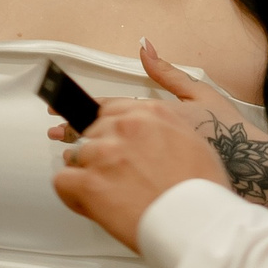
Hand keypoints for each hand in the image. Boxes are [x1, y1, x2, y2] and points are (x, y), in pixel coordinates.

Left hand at [51, 39, 230, 248]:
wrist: (204, 221)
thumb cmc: (206, 179)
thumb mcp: (201, 111)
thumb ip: (169, 78)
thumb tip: (145, 46)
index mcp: (149, 111)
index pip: (107, 107)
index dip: (84, 112)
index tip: (61, 112)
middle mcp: (125, 128)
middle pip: (91, 132)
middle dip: (92, 148)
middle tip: (101, 168)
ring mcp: (105, 155)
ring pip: (76, 155)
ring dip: (86, 170)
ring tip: (107, 190)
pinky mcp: (91, 184)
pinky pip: (64, 182)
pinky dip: (72, 193)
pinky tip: (90, 201)